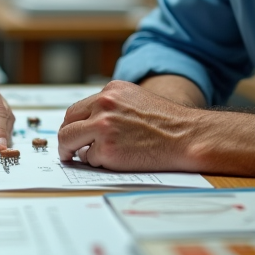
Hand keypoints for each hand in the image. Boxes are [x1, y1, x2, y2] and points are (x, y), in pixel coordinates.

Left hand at [58, 80, 254, 181]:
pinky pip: (90, 159)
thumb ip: (112, 106)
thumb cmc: (166, 122)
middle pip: (68, 123)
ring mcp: (103, 127)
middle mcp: (103, 105)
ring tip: (83, 157)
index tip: (73, 133)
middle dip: (67, 138)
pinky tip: (116, 160)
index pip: (78, 108)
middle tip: (69, 151)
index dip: (74, 124)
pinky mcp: (106, 149)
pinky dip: (98, 162)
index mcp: (110, 91)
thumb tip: (89, 121)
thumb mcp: (136, 100)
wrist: (187, 136)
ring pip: (70, 141)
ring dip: (74, 151)